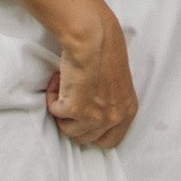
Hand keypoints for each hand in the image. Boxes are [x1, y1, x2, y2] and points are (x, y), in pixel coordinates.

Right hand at [47, 0, 136, 148]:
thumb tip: (93, 113)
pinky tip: (59, 79)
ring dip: (62, 109)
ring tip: (66, 85)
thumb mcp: (118, 84)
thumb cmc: (105, 51)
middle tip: (71, 98)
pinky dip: (53, 97)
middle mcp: (113, 118)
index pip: (110, 142)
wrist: (93, 38)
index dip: (93, 133)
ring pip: (68, 130)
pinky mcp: (75, 110)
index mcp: (127, 112)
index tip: (83, 120)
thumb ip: (110, 103)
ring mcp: (95, 117)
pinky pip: (55, 112)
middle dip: (74, 121)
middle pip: (85, 139)